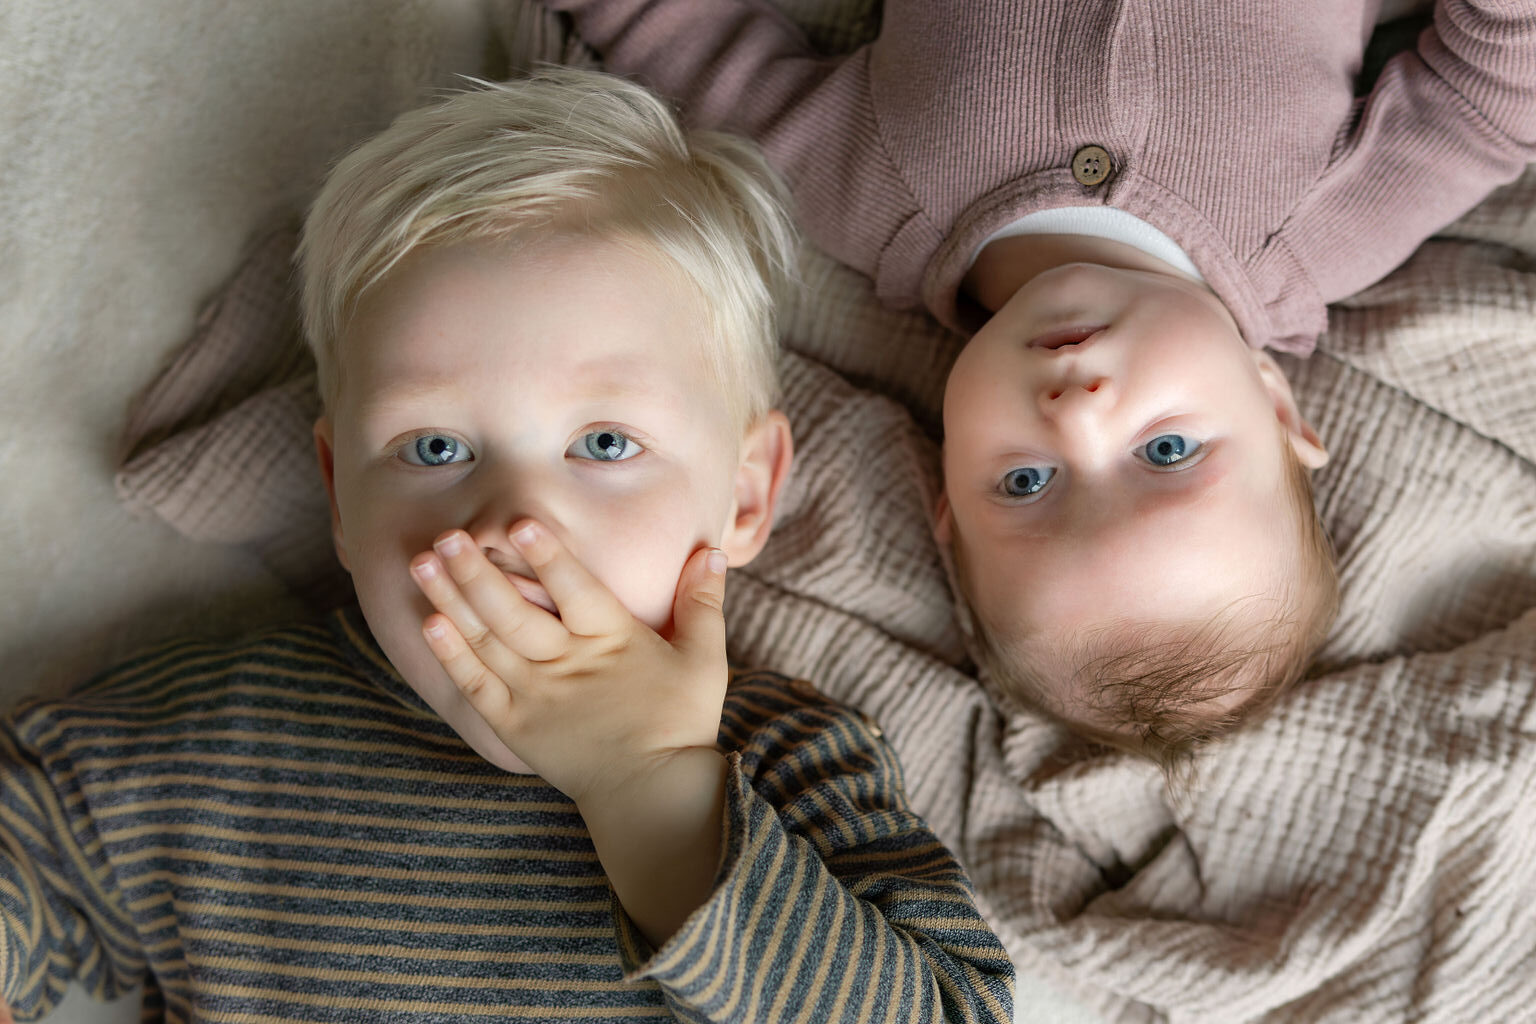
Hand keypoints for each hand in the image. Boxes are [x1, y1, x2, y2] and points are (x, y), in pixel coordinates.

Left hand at [413, 522, 731, 944]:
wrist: (650, 793)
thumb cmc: (679, 722)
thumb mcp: (703, 659)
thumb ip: (703, 603)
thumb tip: (712, 551)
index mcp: (613, 640)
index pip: (576, 590)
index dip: (547, 557)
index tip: (519, 523)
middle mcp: (567, 664)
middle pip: (514, 613)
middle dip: (477, 572)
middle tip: (448, 536)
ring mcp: (535, 695)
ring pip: (485, 640)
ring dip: (451, 599)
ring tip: (422, 561)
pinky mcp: (514, 724)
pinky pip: (474, 685)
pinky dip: (450, 654)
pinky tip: (428, 621)